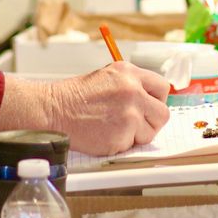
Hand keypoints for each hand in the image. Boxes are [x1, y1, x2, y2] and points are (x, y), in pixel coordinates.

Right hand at [0, 62, 169, 155]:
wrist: (54, 110)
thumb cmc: (76, 97)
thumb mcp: (107, 77)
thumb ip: (131, 85)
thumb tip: (151, 100)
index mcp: (129, 72)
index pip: (162, 87)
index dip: (156, 100)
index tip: (150, 107)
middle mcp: (133, 90)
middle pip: (163, 113)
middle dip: (151, 121)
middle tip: (134, 123)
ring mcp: (130, 113)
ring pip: (151, 132)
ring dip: (137, 135)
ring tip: (115, 128)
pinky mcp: (123, 134)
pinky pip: (134, 145)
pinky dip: (122, 144)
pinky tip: (106, 134)